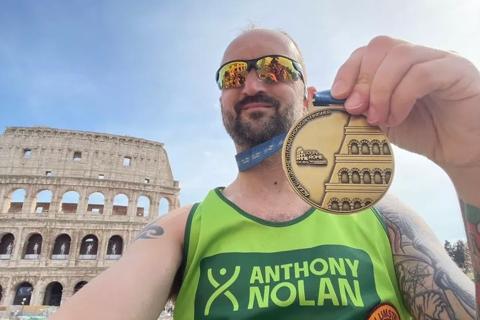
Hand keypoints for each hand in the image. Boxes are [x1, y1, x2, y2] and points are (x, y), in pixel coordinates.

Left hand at [331, 36, 479, 169]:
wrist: (459, 151)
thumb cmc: (422, 132)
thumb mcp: (381, 120)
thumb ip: (360, 107)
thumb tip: (327, 98)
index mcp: (398, 65)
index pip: (367, 51)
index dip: (348, 71)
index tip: (338, 96)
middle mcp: (418, 56)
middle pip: (381, 47)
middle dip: (362, 80)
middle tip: (357, 109)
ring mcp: (439, 60)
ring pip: (400, 57)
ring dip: (381, 90)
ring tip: (379, 118)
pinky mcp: (457, 72)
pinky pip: (422, 74)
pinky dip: (401, 96)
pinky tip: (398, 116)